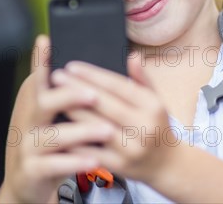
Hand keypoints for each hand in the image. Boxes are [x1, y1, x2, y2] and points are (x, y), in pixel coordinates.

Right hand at [2, 35, 116, 202]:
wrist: (26, 181)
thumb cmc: (47, 142)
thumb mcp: (51, 116)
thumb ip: (64, 94)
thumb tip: (90, 72)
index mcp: (32, 101)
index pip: (37, 78)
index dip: (40, 60)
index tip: (46, 41)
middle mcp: (27, 120)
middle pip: (42, 102)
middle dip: (67, 96)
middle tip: (93, 94)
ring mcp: (27, 145)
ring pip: (53, 136)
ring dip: (80, 131)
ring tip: (106, 130)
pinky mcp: (31, 169)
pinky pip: (54, 165)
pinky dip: (74, 162)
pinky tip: (94, 160)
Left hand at [50, 54, 179, 184]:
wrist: (168, 165)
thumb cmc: (156, 125)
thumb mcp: (156, 100)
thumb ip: (142, 78)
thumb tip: (132, 56)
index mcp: (152, 107)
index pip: (119, 86)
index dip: (93, 75)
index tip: (72, 66)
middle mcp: (143, 127)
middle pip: (104, 104)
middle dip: (77, 89)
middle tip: (55, 77)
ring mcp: (131, 149)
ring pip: (95, 126)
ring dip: (73, 111)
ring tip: (54, 98)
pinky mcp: (120, 166)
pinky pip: (92, 151)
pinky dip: (74, 140)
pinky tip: (58, 127)